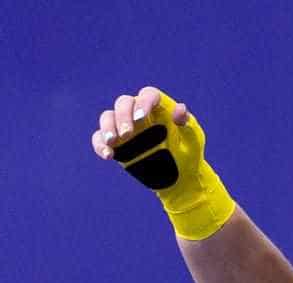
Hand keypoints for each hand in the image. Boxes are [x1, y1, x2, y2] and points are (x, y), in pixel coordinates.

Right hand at [91, 86, 234, 239]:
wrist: (181, 178)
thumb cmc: (190, 155)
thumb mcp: (193, 142)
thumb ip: (188, 126)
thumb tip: (180, 109)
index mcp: (160, 109)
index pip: (148, 94)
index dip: (143, 102)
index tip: (141, 117)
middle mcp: (141, 114)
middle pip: (124, 102)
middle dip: (123, 115)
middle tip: (128, 134)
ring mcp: (127, 128)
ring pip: (108, 116)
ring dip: (108, 127)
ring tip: (113, 141)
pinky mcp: (117, 144)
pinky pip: (100, 138)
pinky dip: (99, 144)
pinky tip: (108, 155)